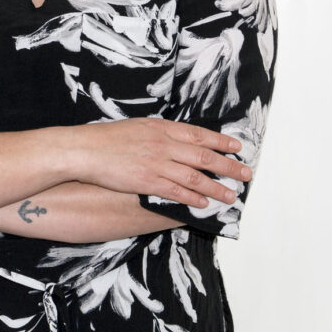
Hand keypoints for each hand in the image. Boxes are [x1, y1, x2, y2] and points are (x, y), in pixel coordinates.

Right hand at [76, 117, 252, 209]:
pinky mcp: (147, 182)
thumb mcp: (138, 127)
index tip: (237, 147)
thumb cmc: (107, 138)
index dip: (221, 142)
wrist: (85, 149)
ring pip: (195, 177)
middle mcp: (164, 144)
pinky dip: (193, 198)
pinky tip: (204, 204)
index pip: (199, 135)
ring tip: (231, 196)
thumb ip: (160, 133)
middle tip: (246, 174)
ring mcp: (157, 163)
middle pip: (204, 156)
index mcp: (162, 128)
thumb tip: (177, 139)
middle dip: (228, 166)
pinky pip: (176, 191)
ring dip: (216, 188)